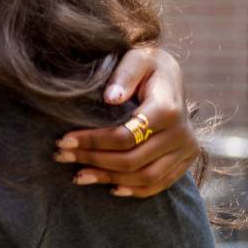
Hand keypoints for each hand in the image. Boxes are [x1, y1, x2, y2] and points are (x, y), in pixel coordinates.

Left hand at [54, 46, 195, 197]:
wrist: (173, 77)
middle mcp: (182, 134)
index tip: (63, 140)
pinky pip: (160, 184)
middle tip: (61, 156)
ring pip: (145, 177)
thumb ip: (124, 74)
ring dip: (108, 179)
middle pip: (132, 160)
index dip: (92, 141)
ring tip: (78, 175)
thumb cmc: (148, 66)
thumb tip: (110, 98)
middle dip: (93, 160)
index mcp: (168, 109)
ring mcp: (186, 150)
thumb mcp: (137, 58)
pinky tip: (110, 187)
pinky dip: (134, 190)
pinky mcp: (186, 161)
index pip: (126, 136)